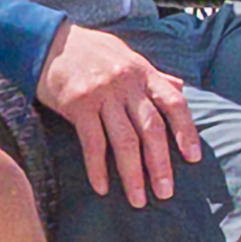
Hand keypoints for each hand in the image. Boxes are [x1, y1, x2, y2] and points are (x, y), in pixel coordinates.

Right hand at [34, 21, 205, 207]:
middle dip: (160, 164)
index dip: (186, 131)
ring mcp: (102, 95)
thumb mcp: (126, 55)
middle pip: (151, 129)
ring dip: (133, 174)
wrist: (48, 41)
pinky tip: (102, 188)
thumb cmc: (89, 50)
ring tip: (138, 200)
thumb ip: (153, 75)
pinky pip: (92, 143)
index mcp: (143, 73)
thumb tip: (178, 87)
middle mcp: (126, 84)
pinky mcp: (77, 105)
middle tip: (165, 193)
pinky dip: (98, 168)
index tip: (193, 158)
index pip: (174, 103)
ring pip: (124, 141)